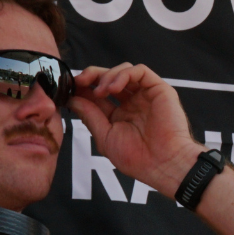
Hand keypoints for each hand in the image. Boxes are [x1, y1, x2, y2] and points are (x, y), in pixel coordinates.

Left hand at [68, 64, 206, 193]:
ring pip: (124, 70)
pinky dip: (124, 74)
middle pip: (109, 77)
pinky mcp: (159, 89)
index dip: (84, 88)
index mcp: (120, 114)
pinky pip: (140, 71)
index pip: (98, 93)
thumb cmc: (138, 158)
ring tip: (101, 91)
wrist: (163, 164)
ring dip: (107, 76)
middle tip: (80, 82)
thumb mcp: (105, 137)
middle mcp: (133, 102)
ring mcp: (146, 95)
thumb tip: (73, 100)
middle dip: (92, 76)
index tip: (70, 89)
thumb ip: (90, 116)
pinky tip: (114, 87)